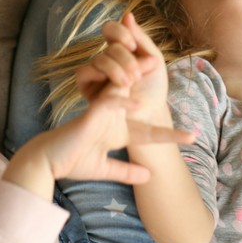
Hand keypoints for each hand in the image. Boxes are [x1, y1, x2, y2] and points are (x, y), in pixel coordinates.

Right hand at [10, 84, 192, 196]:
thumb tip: (149, 176)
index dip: (170, 134)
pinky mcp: (90, 115)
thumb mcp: (105, 170)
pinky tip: (138, 103)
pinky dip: (122, 101)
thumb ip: (126, 172)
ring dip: (137, 77)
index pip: (148, 130)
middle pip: (138, 98)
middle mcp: (112, 117)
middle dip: (153, 84)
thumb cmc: (73, 163)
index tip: (192, 137)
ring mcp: (101, 114)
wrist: (49, 163)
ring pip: (122, 89)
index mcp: (118, 129)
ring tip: (155, 65)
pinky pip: (108, 102)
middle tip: (168, 69)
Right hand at [75, 13, 170, 123]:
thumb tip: (127, 14)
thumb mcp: (153, 60)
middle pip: (108, 46)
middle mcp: (106, 58)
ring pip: (98, 59)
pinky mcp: (87, 87)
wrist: (149, 116)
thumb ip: (141, 38)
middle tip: (137, 75)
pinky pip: (83, 73)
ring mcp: (95, 72)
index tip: (134, 46)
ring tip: (129, 84)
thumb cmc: (153, 90)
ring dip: (115, 69)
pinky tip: (113, 83)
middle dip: (125, 58)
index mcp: (121, 49)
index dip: (120, 33)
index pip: (111, 30)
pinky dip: (97, 74)